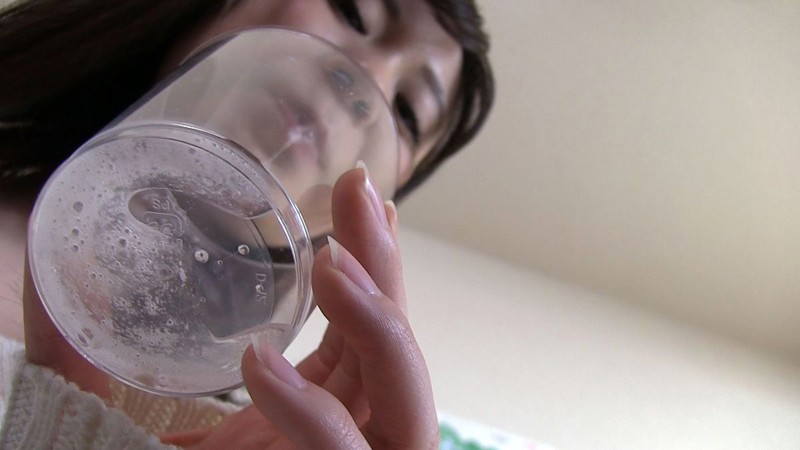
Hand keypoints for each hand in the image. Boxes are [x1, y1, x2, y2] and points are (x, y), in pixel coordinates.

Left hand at [22, 165, 438, 448]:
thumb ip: (92, 342)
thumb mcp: (130, 409)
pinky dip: (309, 413)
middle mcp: (347, 436)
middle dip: (386, 265)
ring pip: (404, 397)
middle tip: (364, 194)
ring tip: (332, 266)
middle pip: (394, 345)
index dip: (372, 260)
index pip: (361, 328)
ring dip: (375, 326)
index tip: (365, 194)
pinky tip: (259, 364)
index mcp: (313, 410)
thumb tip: (59, 259)